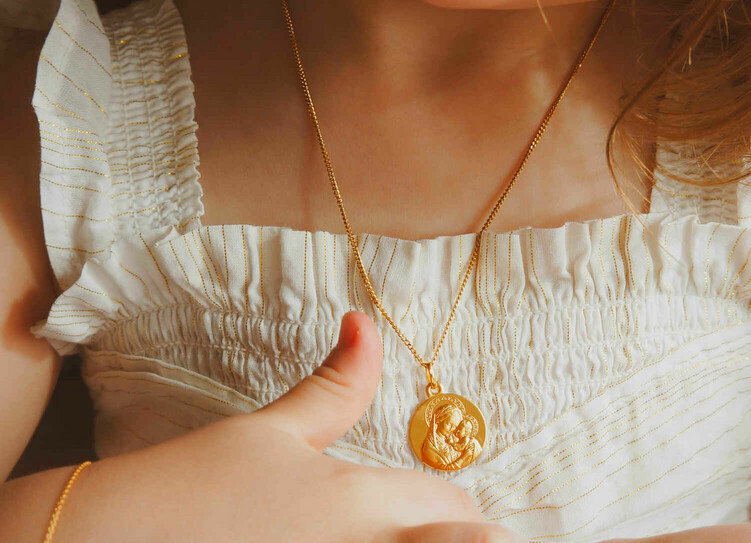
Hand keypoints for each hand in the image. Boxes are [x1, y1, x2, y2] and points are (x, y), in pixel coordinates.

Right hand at [59, 311, 525, 542]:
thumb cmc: (194, 487)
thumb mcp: (272, 429)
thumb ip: (335, 385)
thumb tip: (366, 323)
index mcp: (357, 505)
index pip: (452, 509)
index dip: (459, 507)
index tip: (452, 509)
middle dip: (462, 536)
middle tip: (459, 529)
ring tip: (412, 536)